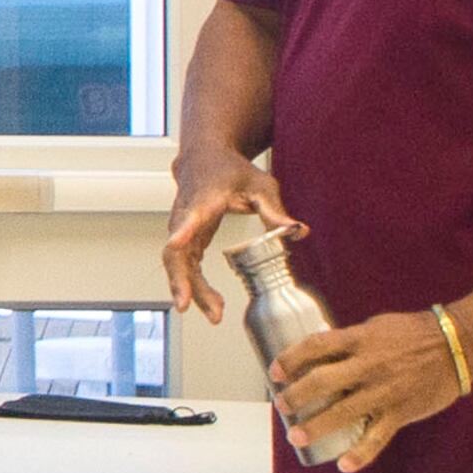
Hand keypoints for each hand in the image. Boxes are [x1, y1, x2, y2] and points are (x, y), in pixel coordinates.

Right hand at [160, 152, 297, 323]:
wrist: (204, 158)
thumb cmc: (229, 170)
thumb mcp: (259, 184)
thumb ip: (274, 209)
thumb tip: (297, 230)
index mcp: (204, 198)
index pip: (190, 215)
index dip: (183, 230)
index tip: (175, 243)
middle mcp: (185, 215)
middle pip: (175, 252)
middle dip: (180, 281)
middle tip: (188, 305)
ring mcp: (181, 229)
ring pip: (177, 265)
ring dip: (192, 291)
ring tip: (215, 314)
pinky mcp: (185, 239)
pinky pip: (185, 267)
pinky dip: (196, 287)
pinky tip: (213, 304)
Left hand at [267, 310, 465, 472]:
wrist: (458, 344)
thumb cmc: (415, 333)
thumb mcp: (376, 327)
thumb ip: (350, 342)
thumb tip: (319, 354)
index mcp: (360, 340)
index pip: (315, 346)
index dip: (290, 358)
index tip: (275, 371)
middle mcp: (369, 365)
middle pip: (322, 382)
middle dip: (296, 395)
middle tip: (281, 404)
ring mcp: (385, 391)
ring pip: (343, 413)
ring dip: (316, 426)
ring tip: (296, 436)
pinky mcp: (401, 412)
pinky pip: (377, 438)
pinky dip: (361, 454)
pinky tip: (344, 465)